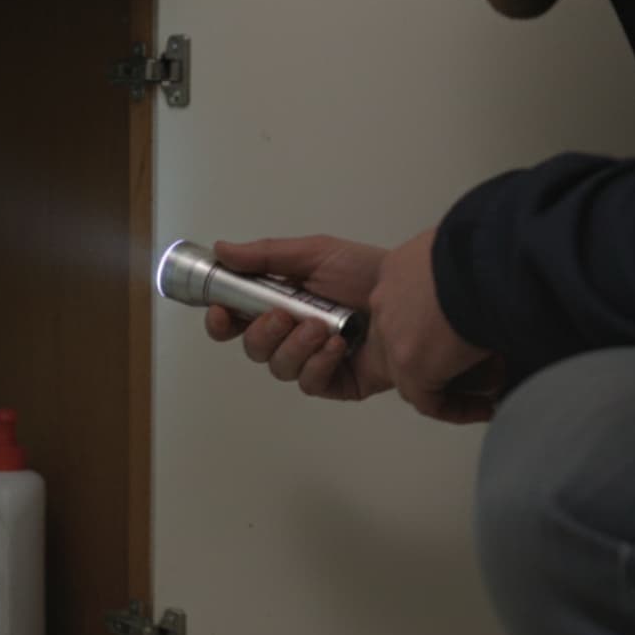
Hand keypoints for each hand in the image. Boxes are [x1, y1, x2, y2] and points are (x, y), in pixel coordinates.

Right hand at [204, 235, 396, 400]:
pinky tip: (338, 347)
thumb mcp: (316, 253)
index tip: (220, 313)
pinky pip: (311, 384)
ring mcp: (314, 361)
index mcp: (281, 302)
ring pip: (279, 368)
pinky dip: (319, 365)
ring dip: (295, 348)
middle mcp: (293, 335)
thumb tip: (222, 250)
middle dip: (263, 334)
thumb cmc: (367, 273)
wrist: (415, 295)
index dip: (221, 321)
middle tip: (285, 317)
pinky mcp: (338, 383)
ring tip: (323, 329)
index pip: (236, 319)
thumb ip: (267, 255)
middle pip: (254, 349)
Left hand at [365, 229, 501, 423]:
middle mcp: (387, 302)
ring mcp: (393, 334)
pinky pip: (428, 400)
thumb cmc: (490, 249)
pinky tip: (485, 408)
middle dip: (437, 361)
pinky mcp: (410, 364)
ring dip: (450, 385)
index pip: (405, 310)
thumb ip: (465, 271)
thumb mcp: (471, 250)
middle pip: (403, 344)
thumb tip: (487, 285)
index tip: (462, 338)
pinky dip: (457, 408)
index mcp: (399, 271)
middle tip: (479, 367)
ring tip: (490, 387)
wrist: (489, 259)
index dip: (432, 331)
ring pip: (411, 374)